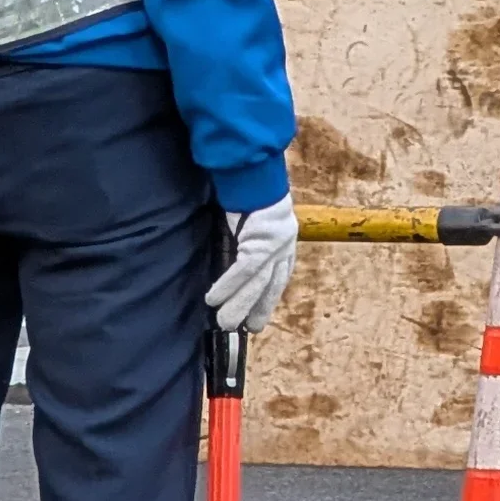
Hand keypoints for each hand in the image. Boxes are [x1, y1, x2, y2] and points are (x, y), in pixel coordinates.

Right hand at [205, 199, 298, 333]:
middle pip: (271, 284)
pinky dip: (228, 286)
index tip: (261, 312)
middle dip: (259, 308)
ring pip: (257, 283)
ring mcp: (275, 245)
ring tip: (225, 323)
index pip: (280, 275)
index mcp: (285, 239)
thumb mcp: (255, 219)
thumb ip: (249, 239)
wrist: (253, 171)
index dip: (270, 296)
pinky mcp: (260, 242)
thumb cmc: (250, 190)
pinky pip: (243, 271)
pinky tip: (214, 299)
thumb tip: (233, 254)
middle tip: (248, 329)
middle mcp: (284, 244)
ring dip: (239, 305)